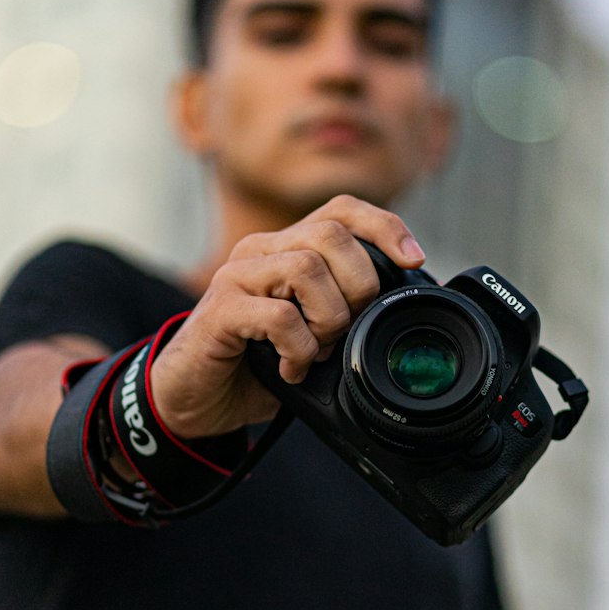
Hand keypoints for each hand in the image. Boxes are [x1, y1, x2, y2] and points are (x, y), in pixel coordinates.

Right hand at [150, 195, 426, 439]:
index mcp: (286, 247)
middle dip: (359, 286)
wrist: (195, 400)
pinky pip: (280, 316)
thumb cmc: (255, 365)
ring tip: (317, 350)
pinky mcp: (220, 309)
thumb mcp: (311, 332)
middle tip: (347, 329)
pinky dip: (299, 349)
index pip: (342, 210)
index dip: (384, 226)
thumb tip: (398, 305)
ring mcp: (237, 276)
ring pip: (307, 267)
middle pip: (331, 233)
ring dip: (328, 319)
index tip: (413, 261)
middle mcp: (260, 250)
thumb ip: (343, 309)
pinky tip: (292, 368)